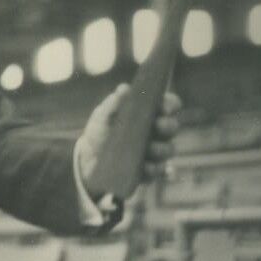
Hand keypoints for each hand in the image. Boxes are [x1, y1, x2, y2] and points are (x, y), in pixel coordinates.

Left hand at [77, 84, 181, 201]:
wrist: (88, 159)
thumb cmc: (99, 132)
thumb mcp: (101, 116)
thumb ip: (112, 103)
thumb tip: (124, 88)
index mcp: (149, 114)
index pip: (169, 105)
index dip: (171, 104)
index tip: (164, 107)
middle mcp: (157, 132)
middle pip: (172, 127)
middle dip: (168, 126)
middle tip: (158, 125)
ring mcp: (155, 153)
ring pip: (168, 149)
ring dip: (161, 148)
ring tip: (149, 149)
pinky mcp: (150, 172)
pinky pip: (159, 172)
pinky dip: (155, 170)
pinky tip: (147, 167)